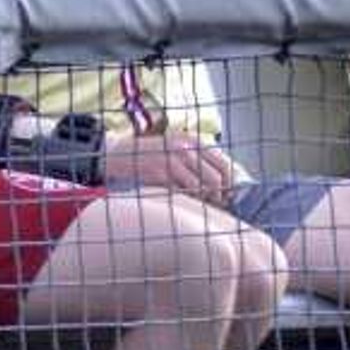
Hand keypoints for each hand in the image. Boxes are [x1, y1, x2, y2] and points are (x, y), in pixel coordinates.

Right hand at [101, 130, 242, 204]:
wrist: (119, 152)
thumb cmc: (152, 154)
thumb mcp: (177, 148)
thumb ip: (197, 160)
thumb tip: (222, 182)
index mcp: (193, 140)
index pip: (223, 164)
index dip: (230, 184)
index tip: (230, 196)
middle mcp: (184, 148)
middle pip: (215, 179)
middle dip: (219, 197)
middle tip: (217, 207)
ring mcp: (171, 160)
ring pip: (200, 188)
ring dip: (204, 202)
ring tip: (202, 209)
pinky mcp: (158, 173)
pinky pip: (180, 193)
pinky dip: (185, 202)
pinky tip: (183, 206)